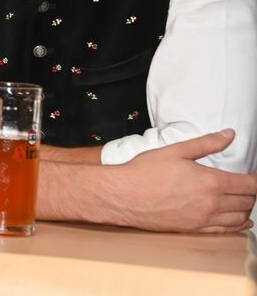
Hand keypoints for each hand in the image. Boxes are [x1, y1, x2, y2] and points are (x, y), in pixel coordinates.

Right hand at [112, 129, 256, 232]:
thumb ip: (206, 143)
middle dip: (252, 192)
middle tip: (247, 184)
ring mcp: (203, 219)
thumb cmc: (144, 172)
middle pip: (247, 201)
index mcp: (210, 182)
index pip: (249, 184)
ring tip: (243, 199)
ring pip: (239, 217)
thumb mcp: (175, 151)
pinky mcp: (194, 230)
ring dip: (246, 208)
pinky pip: (226, 230)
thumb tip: (228, 134)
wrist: (122, 196)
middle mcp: (211, 203)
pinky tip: (241, 221)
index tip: (256, 175)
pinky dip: (238, 226)